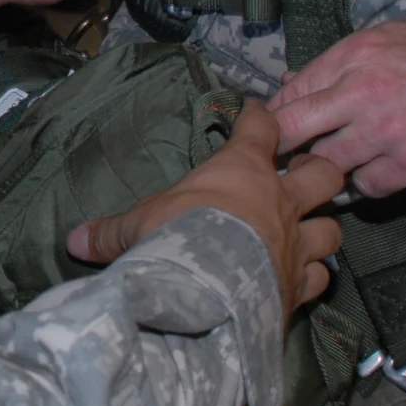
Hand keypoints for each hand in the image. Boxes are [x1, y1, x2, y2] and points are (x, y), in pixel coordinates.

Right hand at [67, 102, 344, 317]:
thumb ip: (111, 232)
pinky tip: (305, 279)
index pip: (260, 128)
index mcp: (242, 172)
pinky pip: (321, 278)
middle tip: (307, 175)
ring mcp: (296, 245)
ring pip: (332, 229)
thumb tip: (73, 239)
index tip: (257, 111)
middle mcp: (279, 202)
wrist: (207, 295)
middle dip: (319, 171)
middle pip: (323, 173)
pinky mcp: (301, 286)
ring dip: (323, 229)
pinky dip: (315, 277)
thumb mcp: (137, 228)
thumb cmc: (177, 239)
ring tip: (312, 232)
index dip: (260, 116)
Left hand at [266, 20, 405, 196]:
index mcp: (354, 57)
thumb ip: (339, 61)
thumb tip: (295, 84)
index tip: (267, 131)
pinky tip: (371, 173)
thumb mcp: (389, 36)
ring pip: (327, 165)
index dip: (272, 117)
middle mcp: (363, 94)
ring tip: (327, 168)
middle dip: (277, 149)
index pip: (291, 95)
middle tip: (272, 161)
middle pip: (293, 132)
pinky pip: (368, 187)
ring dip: (324, 169)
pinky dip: (365, 183)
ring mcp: (387, 133)